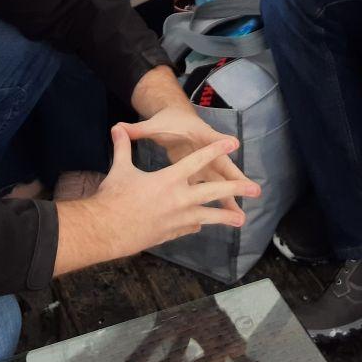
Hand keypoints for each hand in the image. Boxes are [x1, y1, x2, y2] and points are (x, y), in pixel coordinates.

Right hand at [69, 127, 257, 262]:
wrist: (106, 231)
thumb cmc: (113, 198)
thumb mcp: (119, 170)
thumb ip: (123, 147)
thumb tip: (116, 127)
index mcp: (168, 180)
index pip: (197, 160)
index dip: (216, 149)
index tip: (233, 142)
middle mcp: (178, 200)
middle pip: (212, 192)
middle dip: (234, 189)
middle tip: (254, 190)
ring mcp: (176, 220)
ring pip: (207, 217)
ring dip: (225, 216)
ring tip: (241, 219)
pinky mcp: (170, 234)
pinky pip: (189, 227)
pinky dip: (196, 225)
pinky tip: (201, 226)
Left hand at [117, 104, 259, 224]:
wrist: (177, 116)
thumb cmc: (167, 121)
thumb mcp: (153, 124)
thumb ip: (137, 130)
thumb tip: (117, 128)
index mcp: (195, 133)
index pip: (208, 136)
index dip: (219, 140)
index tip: (233, 143)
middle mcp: (205, 148)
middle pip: (222, 164)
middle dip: (236, 177)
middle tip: (253, 190)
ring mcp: (206, 161)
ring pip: (220, 181)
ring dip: (230, 197)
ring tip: (241, 217)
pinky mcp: (203, 170)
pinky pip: (213, 187)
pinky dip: (220, 201)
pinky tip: (226, 218)